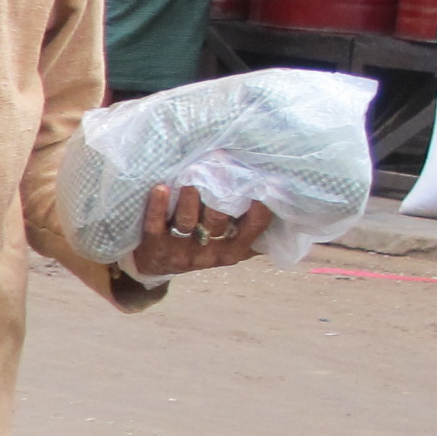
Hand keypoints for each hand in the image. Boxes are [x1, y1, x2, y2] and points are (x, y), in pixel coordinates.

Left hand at [125, 183, 274, 279]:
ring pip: (187, 223)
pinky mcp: (153, 246)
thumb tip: (283, 194)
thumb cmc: (200, 245)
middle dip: (221, 198)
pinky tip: (161, 188)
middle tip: (222, 170)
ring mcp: (179, 251)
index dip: (261, 208)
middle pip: (217, 224)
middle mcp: (207, 253)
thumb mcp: (229, 242)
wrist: (156, 266)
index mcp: (231, 251)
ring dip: (190, 199)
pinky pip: (154, 226)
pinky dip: (157, 207)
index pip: (252, 229)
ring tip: (191, 178)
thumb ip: (252, 226)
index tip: (268, 183)